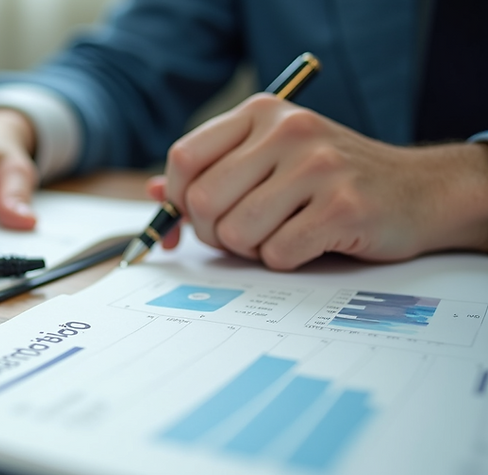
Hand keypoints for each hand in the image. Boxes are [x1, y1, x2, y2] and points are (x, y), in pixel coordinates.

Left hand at [155, 93, 487, 269]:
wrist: (418, 190)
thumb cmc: (331, 179)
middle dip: (213, 232)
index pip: (184, 158)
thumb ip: (215, 171)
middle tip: (241, 234)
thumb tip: (156, 192)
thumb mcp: (271, 159)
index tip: (190, 217)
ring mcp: (318, 166)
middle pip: (202, 202)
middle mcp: (288, 130)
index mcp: (262, 113)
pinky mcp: (343, 207)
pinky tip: (311, 242)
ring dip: (250, 248)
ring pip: (236, 232)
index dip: (177, 198)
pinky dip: (285, 260)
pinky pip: (276, 253)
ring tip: (281, 233)